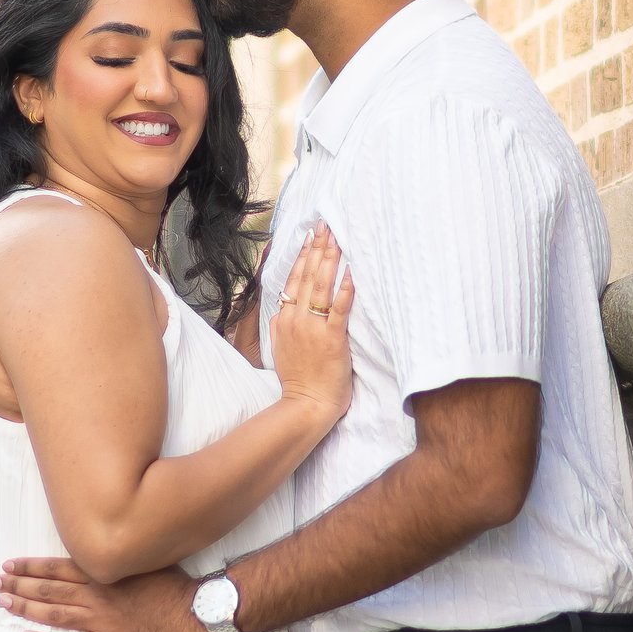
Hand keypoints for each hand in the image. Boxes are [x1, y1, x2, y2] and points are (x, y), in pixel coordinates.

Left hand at [0, 559, 207, 631]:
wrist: (194, 613)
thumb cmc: (174, 585)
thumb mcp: (144, 560)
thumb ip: (118, 557)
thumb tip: (103, 547)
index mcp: (103, 573)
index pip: (56, 567)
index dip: (29, 567)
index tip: (8, 566)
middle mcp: (95, 596)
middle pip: (48, 590)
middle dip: (18, 586)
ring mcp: (100, 621)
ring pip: (53, 614)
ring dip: (25, 609)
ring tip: (3, 605)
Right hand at [269, 223, 353, 422]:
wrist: (305, 406)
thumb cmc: (299, 380)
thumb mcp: (282, 347)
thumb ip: (284, 325)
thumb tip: (285, 308)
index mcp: (284, 320)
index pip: (293, 280)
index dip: (302, 256)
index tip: (309, 236)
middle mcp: (295, 319)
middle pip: (307, 276)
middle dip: (317, 248)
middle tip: (326, 225)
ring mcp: (313, 328)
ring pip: (320, 286)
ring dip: (329, 260)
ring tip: (336, 238)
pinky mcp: (331, 340)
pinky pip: (339, 309)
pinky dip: (344, 290)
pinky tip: (350, 273)